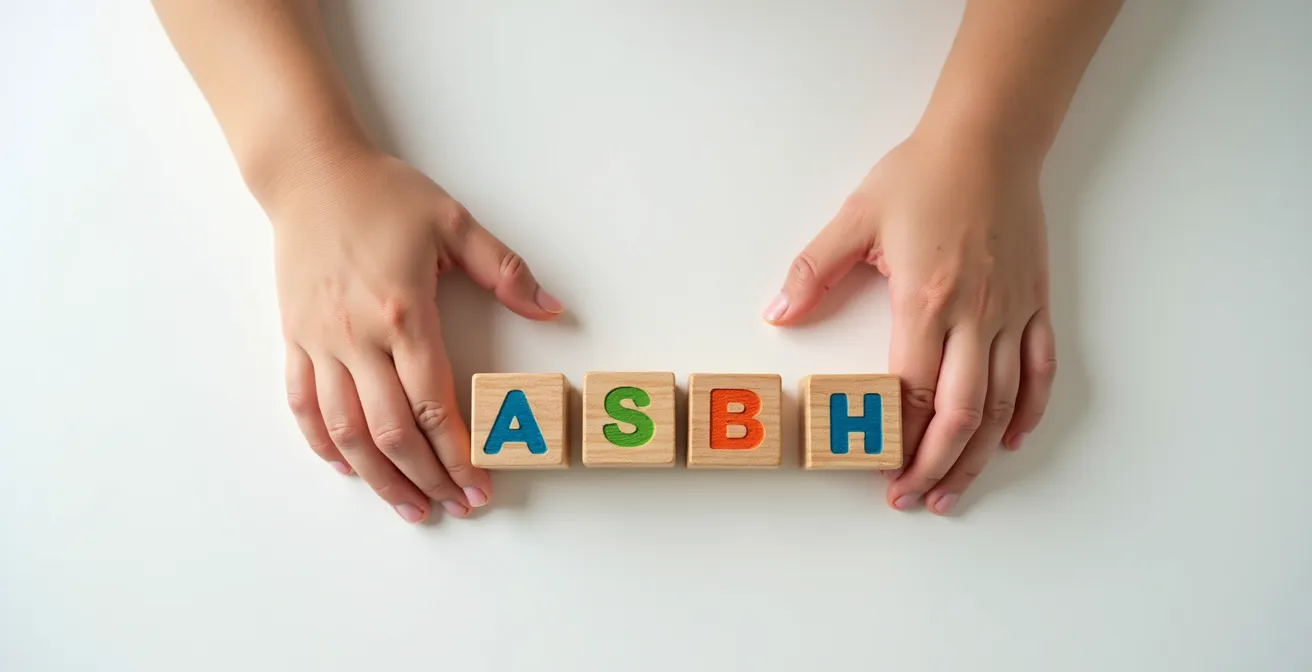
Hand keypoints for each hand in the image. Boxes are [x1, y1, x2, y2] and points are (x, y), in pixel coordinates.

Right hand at [270, 146, 562, 522]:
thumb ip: (504, 270)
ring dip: (377, 477)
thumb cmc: (383, 195)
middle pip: (391, 431)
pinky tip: (347, 466)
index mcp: (403, 312)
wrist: (310, 173)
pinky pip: (303, 404)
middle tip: (454, 506)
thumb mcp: (454, 222)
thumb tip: (550, 308)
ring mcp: (321, 341)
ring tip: (408, 506)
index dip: (458, 454)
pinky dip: (323, 443)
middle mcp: (358, 336)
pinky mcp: (294, 338)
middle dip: (427, 478)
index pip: (432, 404)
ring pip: (344, 430)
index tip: (479, 484)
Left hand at [765, 131, 1056, 514]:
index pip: (913, 392)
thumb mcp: (856, 219)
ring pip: (1002, 404)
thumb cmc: (924, 175)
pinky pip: (1039, 369)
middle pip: (960, 414)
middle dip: (934, 466)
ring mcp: (1009, 312)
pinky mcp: (1035, 303)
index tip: (880, 471)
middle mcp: (973, 315)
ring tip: (954, 489)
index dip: (897, 441)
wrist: (989, 140)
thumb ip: (814, 272)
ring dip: (978, 455)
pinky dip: (1028, 410)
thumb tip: (778, 313)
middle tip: (913, 499)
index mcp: (925, 301)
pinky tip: (1011, 438)